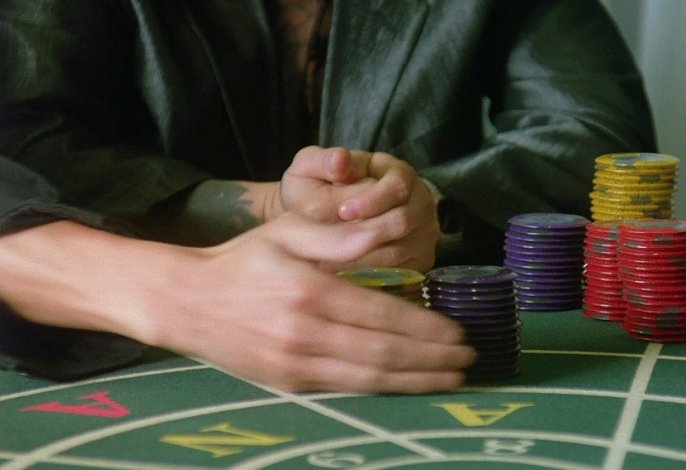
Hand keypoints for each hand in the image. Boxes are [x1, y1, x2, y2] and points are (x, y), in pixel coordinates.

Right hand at [152, 216, 474, 392]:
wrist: (185, 302)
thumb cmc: (242, 261)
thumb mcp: (287, 232)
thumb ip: (338, 238)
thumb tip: (385, 235)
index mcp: (310, 291)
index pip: (383, 316)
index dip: (425, 328)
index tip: (458, 331)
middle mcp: (306, 333)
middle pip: (384, 353)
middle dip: (433, 358)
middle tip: (469, 358)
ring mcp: (295, 364)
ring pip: (369, 379)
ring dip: (416, 381)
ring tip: (451, 378)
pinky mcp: (287, 383)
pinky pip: (345, 390)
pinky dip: (381, 390)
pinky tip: (407, 385)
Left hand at [279, 146, 439, 271]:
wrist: (323, 220)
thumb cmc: (318, 190)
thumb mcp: (312, 168)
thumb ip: (322, 161)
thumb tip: (340, 159)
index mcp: (397, 173)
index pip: (396, 187)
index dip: (371, 201)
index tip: (343, 211)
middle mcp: (419, 202)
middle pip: (403, 222)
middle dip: (366, 235)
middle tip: (331, 247)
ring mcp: (423, 234)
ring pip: (401, 251)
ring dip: (364, 259)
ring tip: (330, 265)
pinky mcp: (419, 262)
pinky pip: (402, 273)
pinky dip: (374, 277)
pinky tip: (344, 279)